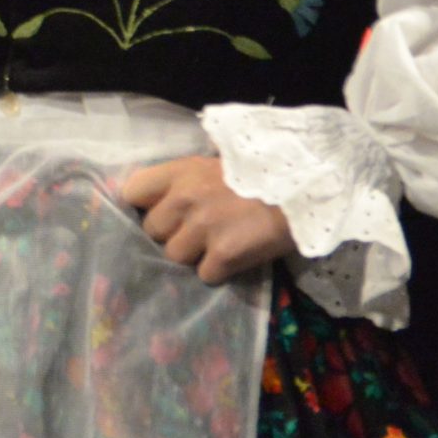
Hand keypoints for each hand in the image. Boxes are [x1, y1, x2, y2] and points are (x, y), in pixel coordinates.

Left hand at [124, 155, 293, 282]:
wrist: (305, 188)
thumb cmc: (262, 171)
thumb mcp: (214, 163)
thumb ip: (184, 179)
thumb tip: (160, 196)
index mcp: (180, 171)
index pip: (132, 191)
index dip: (142, 205)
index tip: (157, 210)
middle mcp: (184, 199)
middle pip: (152, 230)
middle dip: (171, 233)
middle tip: (195, 230)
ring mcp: (203, 229)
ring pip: (175, 256)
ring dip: (194, 255)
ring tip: (218, 244)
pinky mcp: (224, 255)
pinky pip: (205, 274)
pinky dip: (219, 271)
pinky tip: (235, 257)